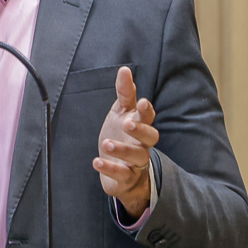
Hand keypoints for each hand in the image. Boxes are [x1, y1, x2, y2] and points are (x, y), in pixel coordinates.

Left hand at [94, 67, 158, 218]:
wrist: (121, 172)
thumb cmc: (123, 137)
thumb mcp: (121, 113)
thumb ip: (125, 93)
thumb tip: (124, 69)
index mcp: (141, 126)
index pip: (148, 117)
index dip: (146, 111)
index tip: (142, 102)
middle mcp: (142, 144)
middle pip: (150, 137)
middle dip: (140, 130)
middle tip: (127, 123)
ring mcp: (136, 163)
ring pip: (137, 157)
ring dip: (122, 150)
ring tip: (106, 144)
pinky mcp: (126, 178)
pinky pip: (122, 175)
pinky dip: (110, 169)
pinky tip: (97, 162)